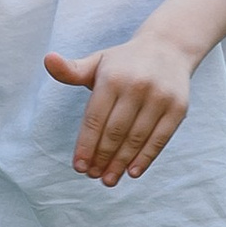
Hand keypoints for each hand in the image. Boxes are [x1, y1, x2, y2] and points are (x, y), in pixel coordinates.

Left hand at [47, 31, 193, 185]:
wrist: (168, 47)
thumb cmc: (124, 62)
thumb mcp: (98, 62)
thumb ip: (72, 70)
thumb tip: (48, 60)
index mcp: (112, 77)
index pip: (95, 119)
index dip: (86, 145)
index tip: (78, 166)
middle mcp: (136, 86)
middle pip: (115, 132)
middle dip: (102, 158)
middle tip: (92, 176)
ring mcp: (159, 98)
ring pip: (136, 138)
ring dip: (120, 163)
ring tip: (108, 179)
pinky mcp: (178, 108)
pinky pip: (160, 139)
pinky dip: (145, 158)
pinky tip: (132, 172)